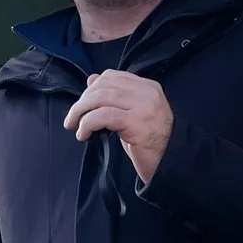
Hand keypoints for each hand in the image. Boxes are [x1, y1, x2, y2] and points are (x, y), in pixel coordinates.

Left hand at [63, 69, 173, 183]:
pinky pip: (104, 116)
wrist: (171, 165)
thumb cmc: (150, 143)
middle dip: (83, 100)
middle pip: (104, 86)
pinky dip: (88, 123)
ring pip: (101, 98)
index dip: (92, 88)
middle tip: (72, 118)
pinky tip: (83, 133)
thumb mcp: (132, 114)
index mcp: (148, 87)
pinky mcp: (137, 122)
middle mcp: (147, 92)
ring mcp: (144, 106)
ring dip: (81, 111)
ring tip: (74, 125)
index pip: (113, 76)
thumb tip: (91, 79)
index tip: (82, 103)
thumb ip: (115, 96)